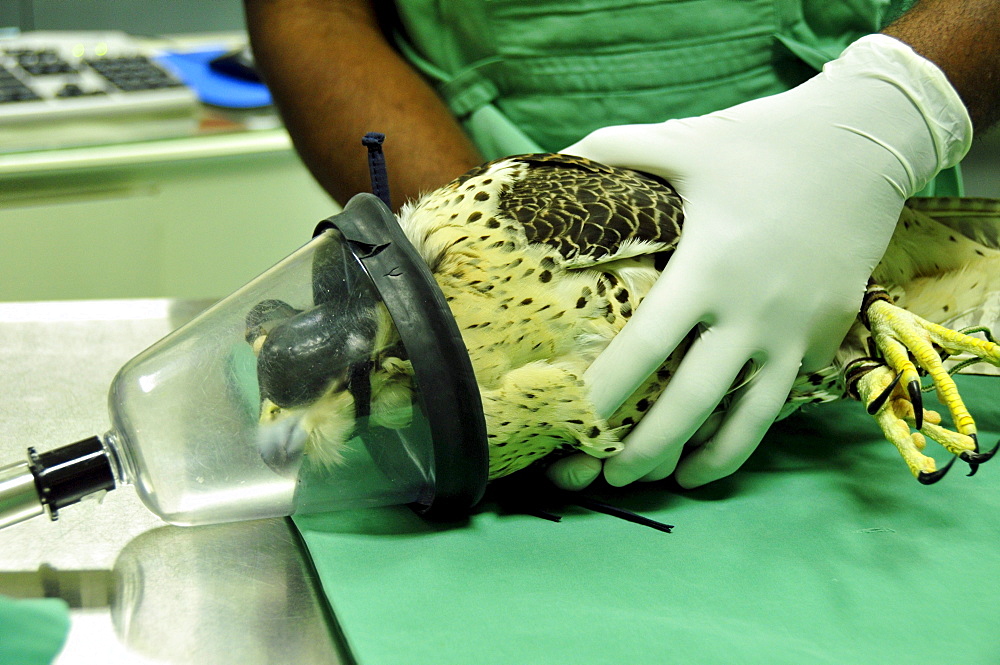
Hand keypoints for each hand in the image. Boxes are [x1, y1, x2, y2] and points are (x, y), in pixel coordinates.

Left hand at [549, 35, 970, 490]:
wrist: (863, 145)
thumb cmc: (763, 144)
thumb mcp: (686, 142)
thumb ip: (615, 150)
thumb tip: (552, 159)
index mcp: (707, 269)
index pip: (646, 345)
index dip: (607, 390)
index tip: (572, 421)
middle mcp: (750, 312)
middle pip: (692, 402)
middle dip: (647, 449)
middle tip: (609, 478)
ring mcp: (794, 332)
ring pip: (748, 418)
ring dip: (707, 459)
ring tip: (671, 482)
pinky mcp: (826, 337)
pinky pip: (782, 396)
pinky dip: (750, 428)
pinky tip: (721, 446)